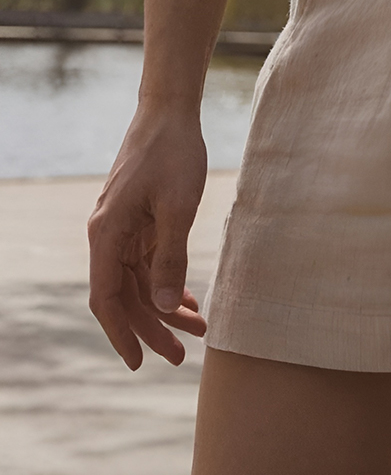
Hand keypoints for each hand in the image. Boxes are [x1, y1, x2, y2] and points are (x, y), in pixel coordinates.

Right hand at [88, 106, 207, 368]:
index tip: (140, 363)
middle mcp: (108, 235)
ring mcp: (123, 228)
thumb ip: (171, 259)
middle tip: (183, 356)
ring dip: (166, 306)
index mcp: (108, 234)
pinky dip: (167, 281)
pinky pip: (148, 262)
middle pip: (125, 295)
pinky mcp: (139, 220)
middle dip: (153, 327)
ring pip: (139, 281)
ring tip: (199, 328)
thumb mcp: (178, 208)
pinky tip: (188, 298)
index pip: (107, 298)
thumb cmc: (173, 154)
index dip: (122, 334)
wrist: (170, 112)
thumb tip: (165, 307)